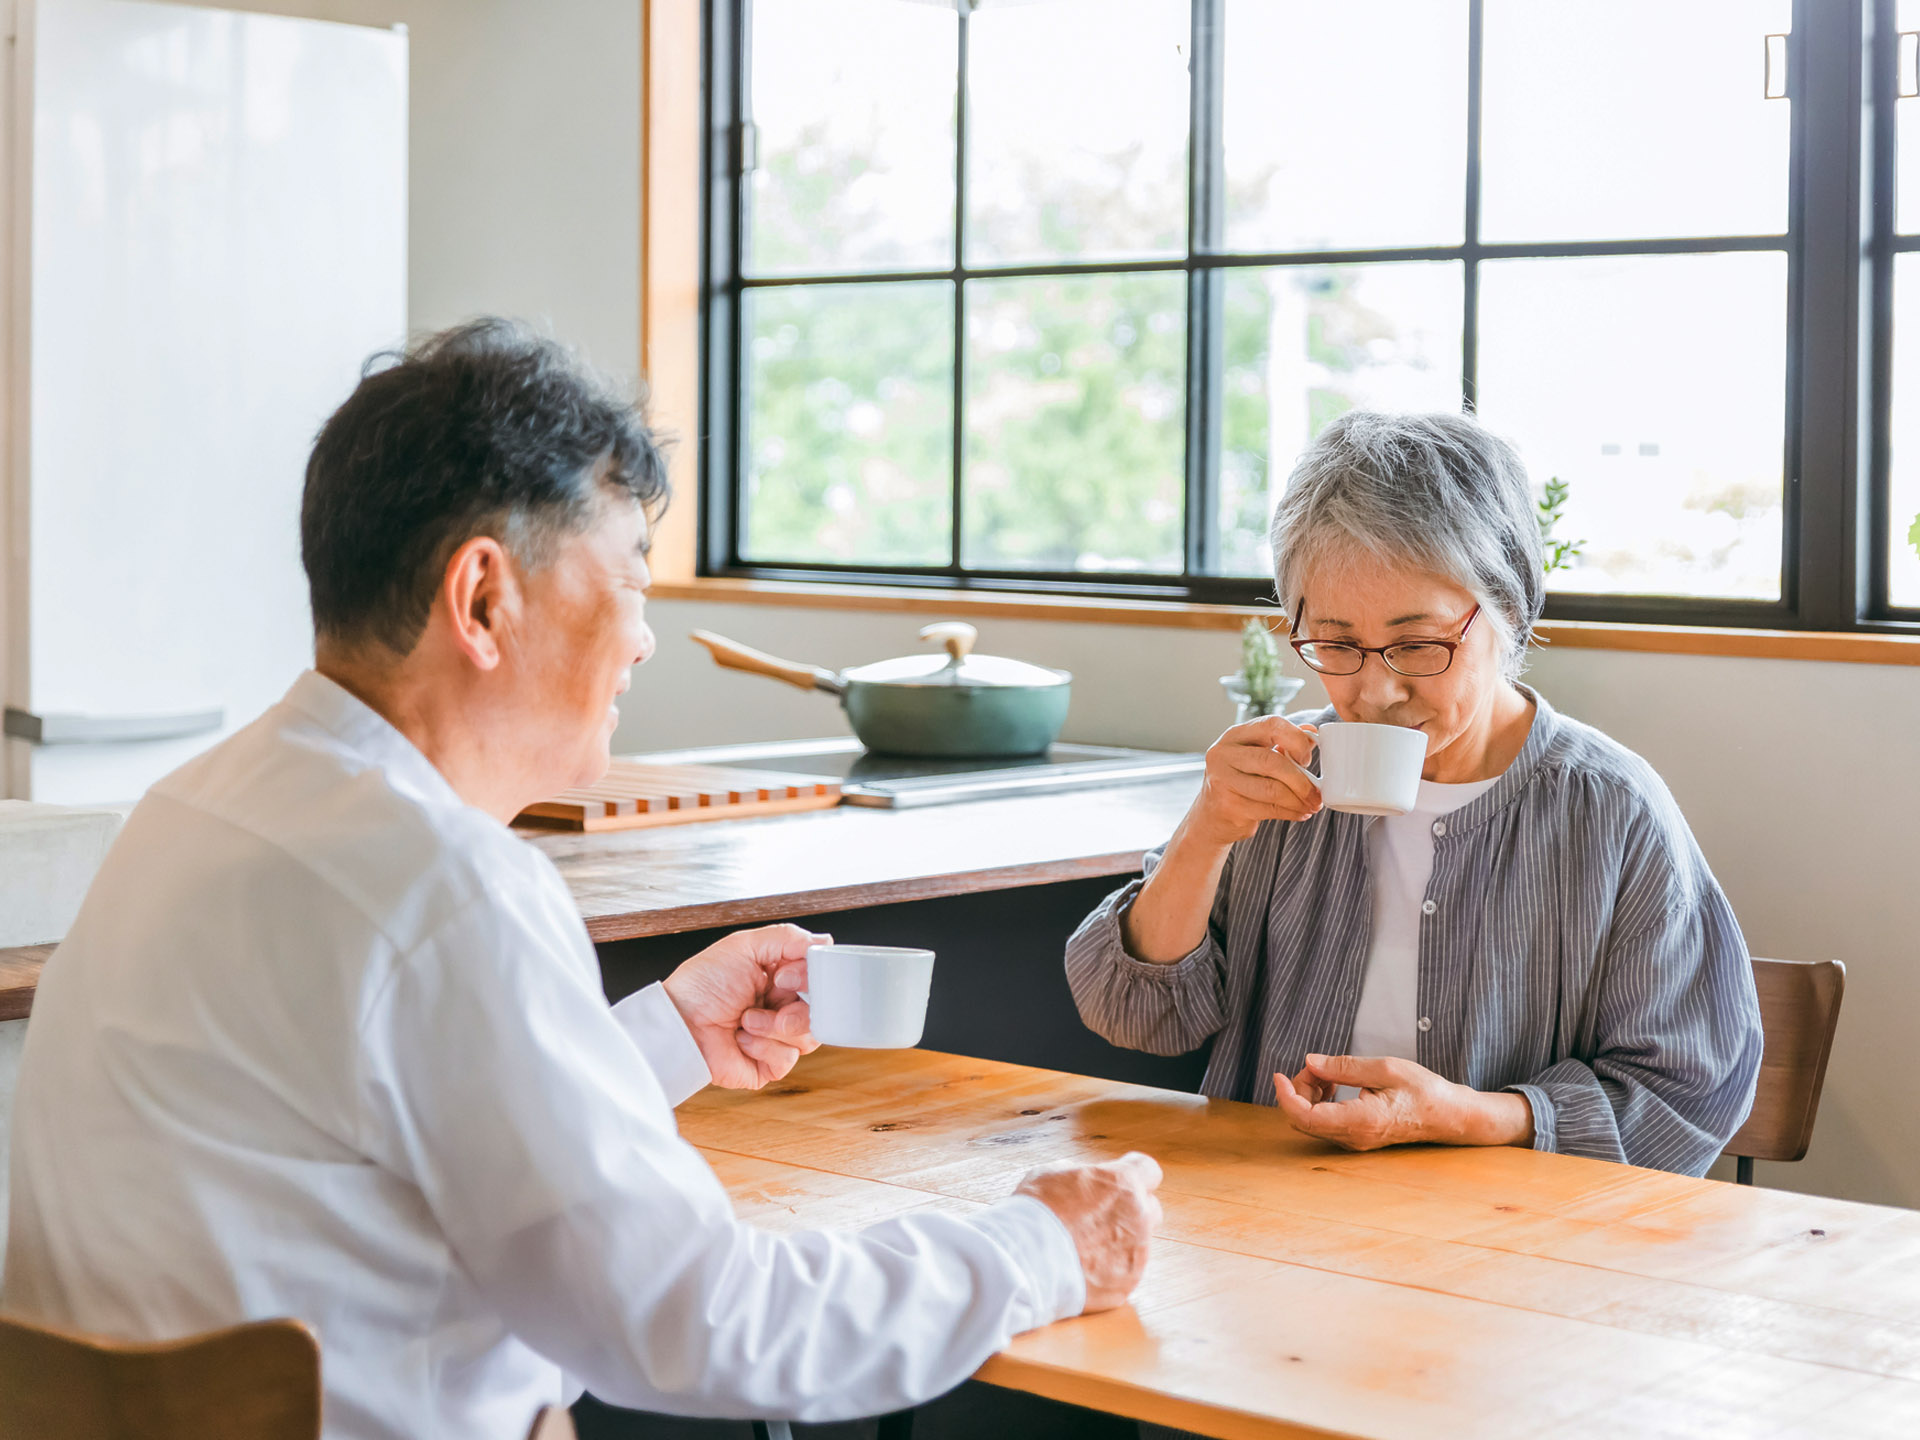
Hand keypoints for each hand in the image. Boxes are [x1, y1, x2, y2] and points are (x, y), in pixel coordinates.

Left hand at [662, 924, 824, 1090]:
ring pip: (809, 1036)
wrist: (677, 1023)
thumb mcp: (743, 946)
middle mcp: (781, 1007)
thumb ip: (787, 938)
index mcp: (779, 978)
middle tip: (773, 995)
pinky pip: (788, 1059)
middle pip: (820, 1010)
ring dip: (776, 1026)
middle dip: (798, 1007)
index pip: (818, 979)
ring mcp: (776, 1037)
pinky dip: (765, 1048)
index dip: (810, 978)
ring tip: (746, 1020)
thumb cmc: (701, 984)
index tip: (785, 975)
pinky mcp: (768, 1065)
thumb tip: (824, 941)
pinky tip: (742, 1039)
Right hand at [1015, 1151, 1162, 1312]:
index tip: (1121, 1182)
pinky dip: (1109, 1271)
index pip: (1148, 1170)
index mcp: (1123, 1183)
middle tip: (1101, 1217)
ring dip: (1118, 1242)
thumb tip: (1084, 1181)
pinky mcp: (1127, 1284)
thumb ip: (1080, 1175)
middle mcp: (1138, 1217)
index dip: (1135, 1174)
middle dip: (1131, 1211)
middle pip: (1149, 1209)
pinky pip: (1125, 1273)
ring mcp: (1136, 1254)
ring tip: (1084, 1248)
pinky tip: (1083, 1269)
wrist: (1025, 1262)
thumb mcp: (1051, 1174)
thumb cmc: (1035, 1213)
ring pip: (1137, 1243)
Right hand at [1186, 715, 1321, 846]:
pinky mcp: (1228, 806)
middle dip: (1301, 780)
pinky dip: (1291, 812)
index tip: (1308, 758)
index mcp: (1234, 735)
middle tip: (1317, 793)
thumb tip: (1311, 731)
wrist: (1212, 816)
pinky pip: (1269, 809)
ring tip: (1311, 805)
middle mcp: (1223, 754)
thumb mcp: (1257, 756)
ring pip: (1273, 789)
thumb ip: (1283, 743)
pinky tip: (1300, 813)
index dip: (1296, 739)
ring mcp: (1222, 781)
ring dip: (1299, 800)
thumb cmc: (1240, 781)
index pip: (1271, 725)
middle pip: (1273, 761)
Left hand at [1273, 1054, 1534, 1151]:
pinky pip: (1325, 1122)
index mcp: (1359, 1121)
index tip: (1279, 1074)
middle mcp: (1353, 1137)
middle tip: (1316, 1064)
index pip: (1304, 1117)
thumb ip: (1344, 1067)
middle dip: (1299, 1088)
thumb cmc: (1424, 1091)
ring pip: (1311, 1121)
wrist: (1449, 1116)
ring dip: (1309, 1093)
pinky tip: (1334, 1082)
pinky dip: (1320, 1100)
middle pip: (1303, 1118)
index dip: (1285, 1095)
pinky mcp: (1356, 1137)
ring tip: (1328, 1071)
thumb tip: (1310, 1061)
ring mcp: (1354, 1140)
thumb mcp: (1385, 1068)